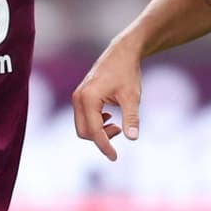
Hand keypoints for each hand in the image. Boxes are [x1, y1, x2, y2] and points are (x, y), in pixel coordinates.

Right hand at [71, 41, 141, 160]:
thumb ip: (131, 118)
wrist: (121, 53)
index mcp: (88, 98)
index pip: (94, 131)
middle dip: (101, 138)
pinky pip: (83, 118)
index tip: (115, 158)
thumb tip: (133, 138)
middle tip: (119, 130)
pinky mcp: (80, 96)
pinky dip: (95, 124)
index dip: (104, 146)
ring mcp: (77, 96)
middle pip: (84, 132)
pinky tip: (109, 117)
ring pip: (83, 126)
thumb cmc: (127, 73)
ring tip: (116, 124)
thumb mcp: (132, 97)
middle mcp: (78, 98)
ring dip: (98, 132)